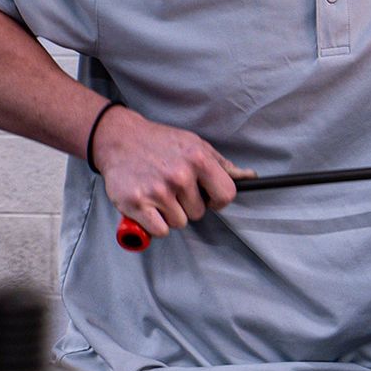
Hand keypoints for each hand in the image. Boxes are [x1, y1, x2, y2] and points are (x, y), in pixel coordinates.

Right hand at [92, 106, 252, 240]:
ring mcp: (157, 191)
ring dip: (170, 214)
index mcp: (198, 159)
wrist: (120, 139)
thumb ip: (222, 165)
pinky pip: (160, 231)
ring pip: (179, 223)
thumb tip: (250, 177)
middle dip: (188, 205)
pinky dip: (154, 224)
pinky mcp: (136, 203)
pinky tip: (148, 207)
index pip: (227, 195)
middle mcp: (179, 175)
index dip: (218, 200)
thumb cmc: (161, 143)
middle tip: (172, 188)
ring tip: (158, 194)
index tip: (207, 197)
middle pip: (199, 213)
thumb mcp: (196, 145)